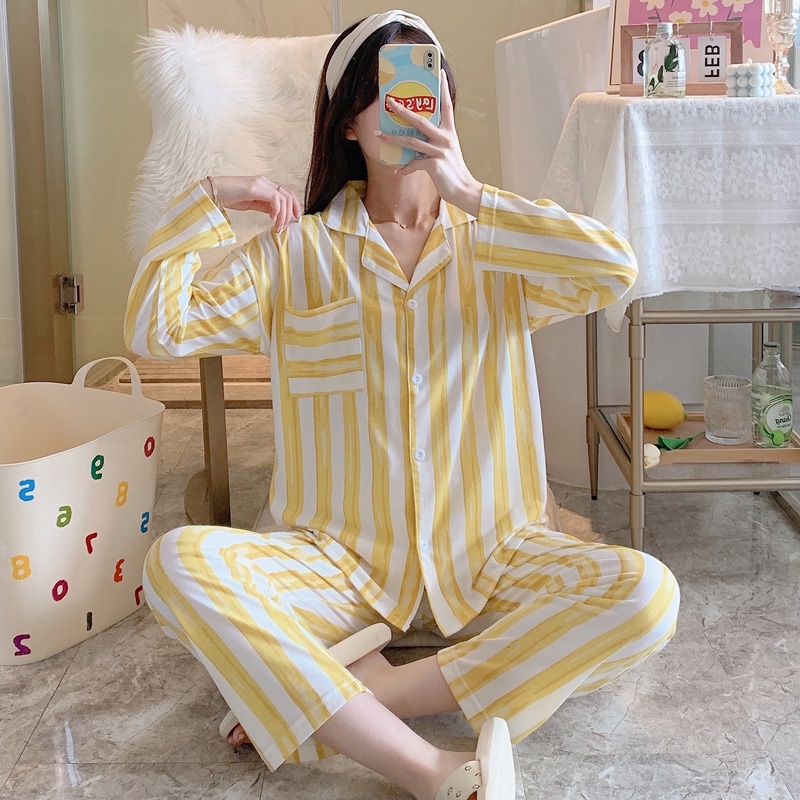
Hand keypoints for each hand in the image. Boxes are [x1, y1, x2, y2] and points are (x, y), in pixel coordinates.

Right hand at [202, 176, 300, 231]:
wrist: (212, 192)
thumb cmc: (230, 197)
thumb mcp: (252, 203)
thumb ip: (265, 206)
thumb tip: (277, 214)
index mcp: (265, 184)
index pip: (287, 191)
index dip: (295, 204)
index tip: (295, 218)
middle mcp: (265, 181)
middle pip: (289, 194)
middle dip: (292, 212)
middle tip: (287, 226)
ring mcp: (260, 183)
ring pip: (283, 198)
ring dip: (283, 216)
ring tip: (277, 228)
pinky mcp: (254, 188)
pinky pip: (274, 199)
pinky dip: (276, 211)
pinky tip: (271, 219)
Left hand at [376, 71, 482, 216]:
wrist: (464, 189)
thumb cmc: (453, 171)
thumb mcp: (448, 151)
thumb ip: (435, 142)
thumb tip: (415, 140)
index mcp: (449, 132)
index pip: (446, 106)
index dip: (443, 89)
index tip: (438, 73)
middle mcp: (445, 138)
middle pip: (420, 119)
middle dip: (402, 110)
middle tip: (390, 102)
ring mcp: (439, 151)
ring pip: (411, 141)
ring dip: (393, 139)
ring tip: (379, 136)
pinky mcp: (434, 165)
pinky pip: (414, 164)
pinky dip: (405, 168)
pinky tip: (398, 171)